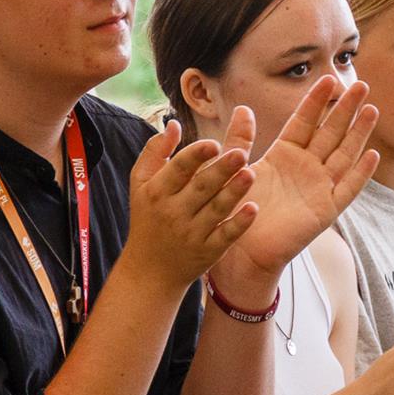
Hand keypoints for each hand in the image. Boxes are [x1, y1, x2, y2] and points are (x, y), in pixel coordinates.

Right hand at [125, 121, 255, 289]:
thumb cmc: (148, 218)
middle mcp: (174, 212)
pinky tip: (253, 209)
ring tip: (250, 173)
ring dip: (234, 192)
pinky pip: (225, 236)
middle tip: (240, 153)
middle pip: (201, 188)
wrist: (150, 271)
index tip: (213, 142)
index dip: (195, 156)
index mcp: (157, 192)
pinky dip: (239, 224)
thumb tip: (174, 124)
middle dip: (220, 170)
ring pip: (216, 210)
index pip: (178, 170)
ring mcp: (192, 233)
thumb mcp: (140, 184)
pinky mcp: (208, 251)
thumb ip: (156, 151)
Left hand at [219, 77, 379, 285]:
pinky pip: (347, 190)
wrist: (240, 250)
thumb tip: (244, 108)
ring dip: (358, 133)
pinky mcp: (326, 210)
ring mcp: (319, 188)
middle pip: (330, 132)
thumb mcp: (235, 168)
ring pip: (344, 155)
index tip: (327, 78)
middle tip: (361, 84)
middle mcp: (306, 168)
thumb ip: (240, 139)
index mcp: (284, 154)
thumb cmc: (236, 211)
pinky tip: (372, 155)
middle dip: (345, 109)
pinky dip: (360, 174)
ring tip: (372, 109)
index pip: (305, 121)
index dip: (317, 101)